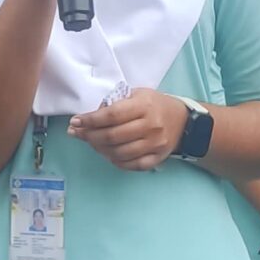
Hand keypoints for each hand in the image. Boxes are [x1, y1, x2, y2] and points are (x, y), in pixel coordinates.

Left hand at [70, 88, 188, 171]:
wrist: (183, 121)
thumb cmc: (155, 105)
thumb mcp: (137, 94)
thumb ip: (116, 103)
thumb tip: (91, 116)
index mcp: (144, 106)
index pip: (111, 115)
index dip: (90, 120)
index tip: (75, 122)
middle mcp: (150, 126)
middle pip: (112, 136)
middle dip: (89, 136)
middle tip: (77, 133)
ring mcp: (154, 144)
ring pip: (119, 153)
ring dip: (99, 149)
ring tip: (91, 142)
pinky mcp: (157, 158)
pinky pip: (131, 165)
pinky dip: (115, 161)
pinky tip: (108, 153)